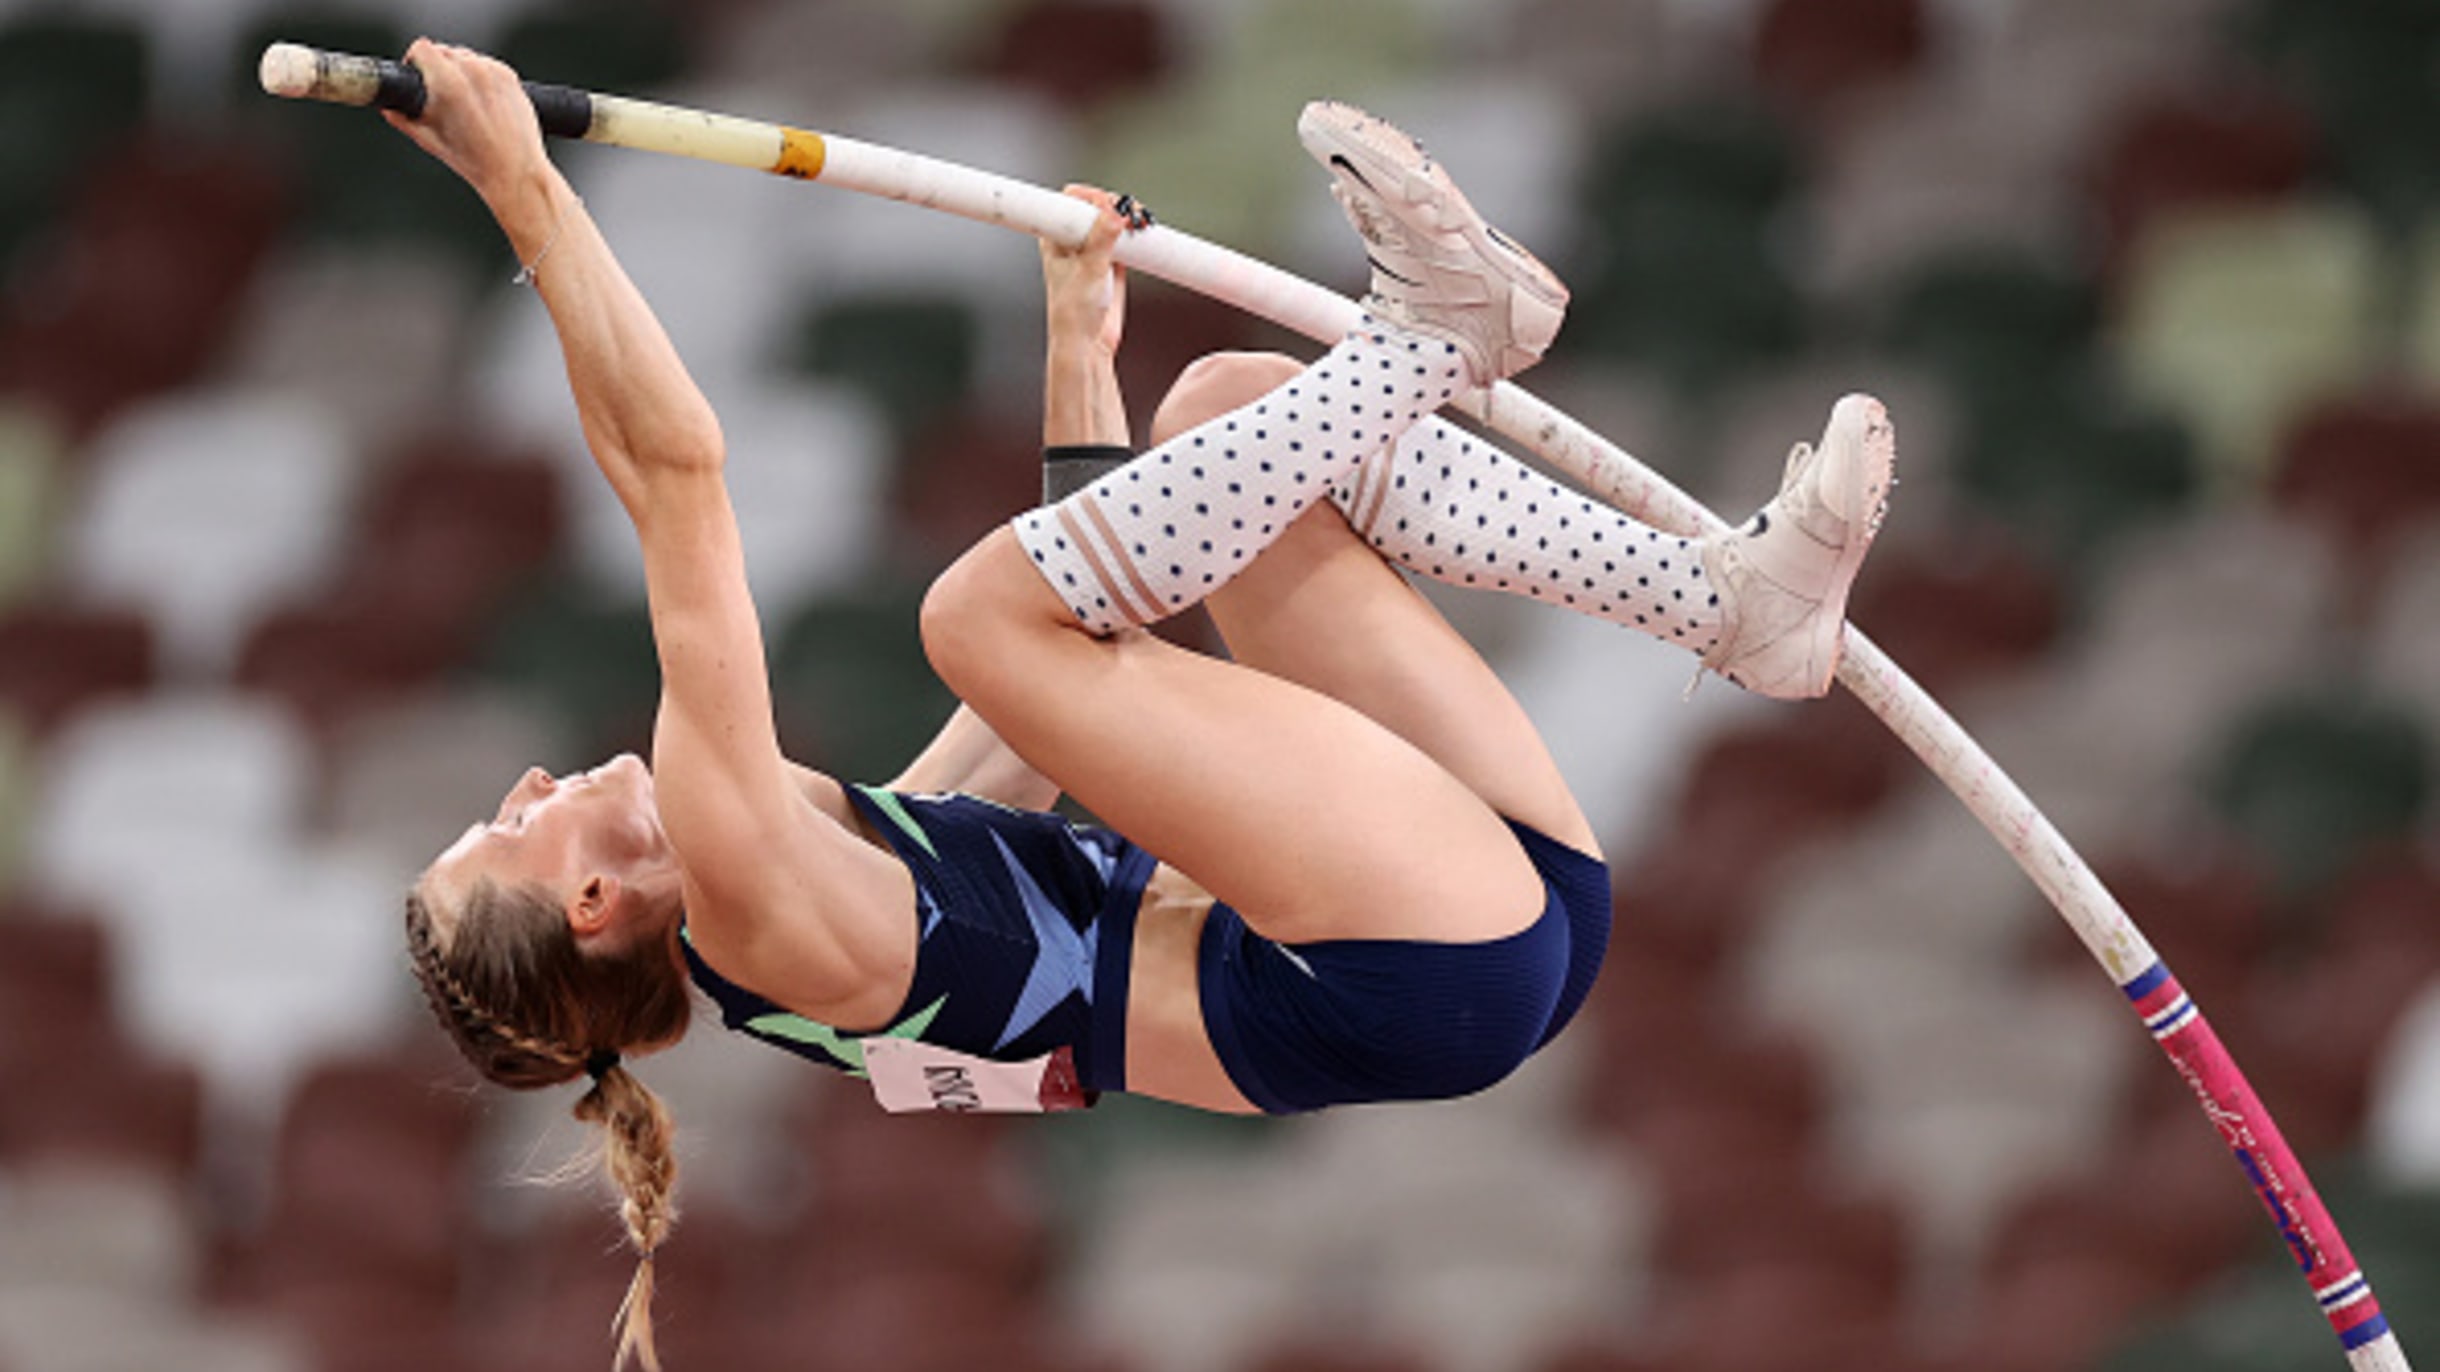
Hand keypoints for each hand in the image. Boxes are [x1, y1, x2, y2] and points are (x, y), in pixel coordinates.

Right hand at [382, 38, 550, 211]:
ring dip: (459, 71)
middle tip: (439, 94)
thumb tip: (388, 106)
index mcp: (448, 82)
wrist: (515, 171)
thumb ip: (402, 118)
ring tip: (462, 101)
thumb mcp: (428, 139)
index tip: (417, 75)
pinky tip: (482, 101)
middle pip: (444, 51)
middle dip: (437, 68)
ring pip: (466, 57)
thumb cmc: (472, 160)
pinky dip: (481, 77)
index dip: (415, 60)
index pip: (422, 48)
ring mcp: (494, 72)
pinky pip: (487, 66)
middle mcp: (473, 71)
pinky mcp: (510, 76)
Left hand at [1041, 184, 1129, 355]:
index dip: (1091, 197)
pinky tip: (1144, 235)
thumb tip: (1114, 213)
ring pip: (1113, 221)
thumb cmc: (1072, 312)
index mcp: (1056, 237)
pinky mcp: (1113, 263)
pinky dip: (1137, 234)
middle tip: (1129, 214)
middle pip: (1096, 205)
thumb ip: (1102, 239)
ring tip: (1140, 223)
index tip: (1107, 206)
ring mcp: (1094, 250)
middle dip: (1116, 204)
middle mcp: (1074, 240)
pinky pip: (1126, 239)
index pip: (1071, 200)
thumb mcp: (1088, 270)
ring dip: (1129, 217)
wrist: (1088, 343)